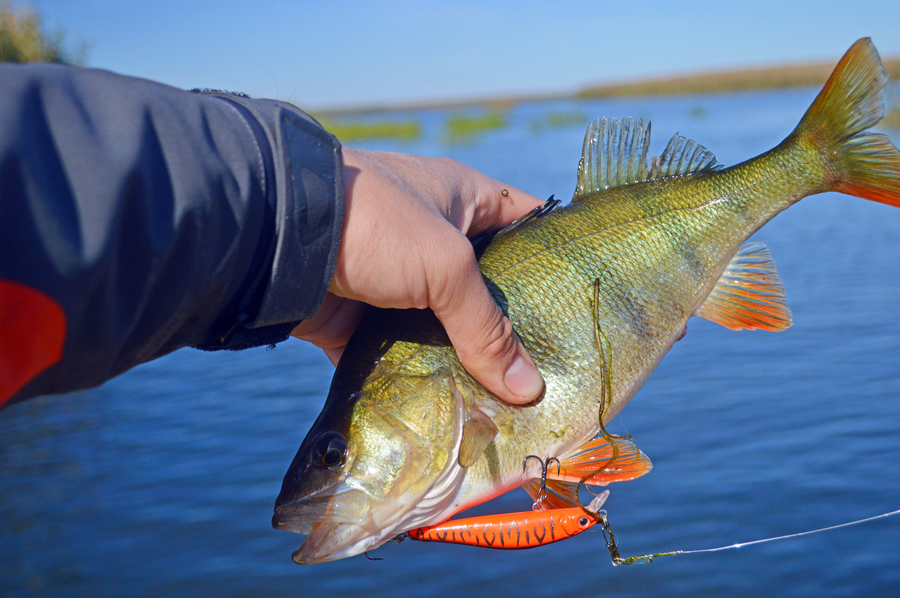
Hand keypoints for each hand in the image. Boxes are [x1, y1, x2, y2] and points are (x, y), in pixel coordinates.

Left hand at [292, 147, 544, 404]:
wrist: (275, 235)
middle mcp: (432, 237)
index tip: (581, 302)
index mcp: (462, 199)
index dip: (554, 257)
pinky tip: (448, 408)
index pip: (526, 222)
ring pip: (443, 326)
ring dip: (465, 360)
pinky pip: (399, 353)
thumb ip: (487, 327)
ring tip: (507, 402)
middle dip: (510, 327)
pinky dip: (417, 378)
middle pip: (485, 287)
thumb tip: (529, 389)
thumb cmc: (375, 222)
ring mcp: (394, 280)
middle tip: (550, 370)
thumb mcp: (445, 265)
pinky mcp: (360, 318)